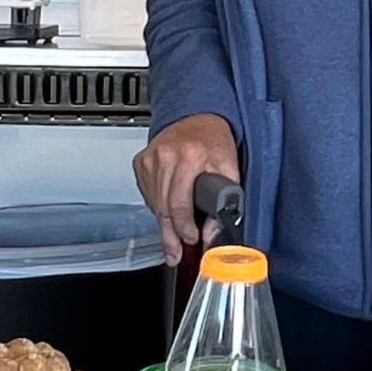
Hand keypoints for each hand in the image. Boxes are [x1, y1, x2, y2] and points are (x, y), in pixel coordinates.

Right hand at [133, 113, 240, 263]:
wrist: (196, 116)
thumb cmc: (213, 141)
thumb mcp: (230, 167)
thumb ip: (226, 200)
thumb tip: (211, 232)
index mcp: (189, 156)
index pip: (179, 203)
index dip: (184, 228)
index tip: (191, 240)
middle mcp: (165, 156)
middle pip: (163, 208)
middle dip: (170, 236)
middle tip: (174, 254)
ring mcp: (150, 159)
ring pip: (154, 204)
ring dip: (163, 224)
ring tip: (171, 241)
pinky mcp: (141, 162)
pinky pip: (147, 194)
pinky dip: (157, 206)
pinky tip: (167, 211)